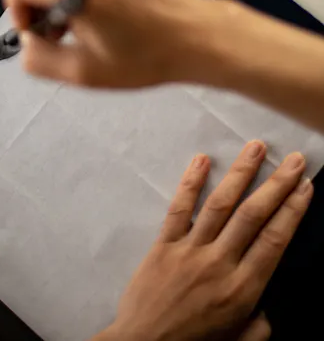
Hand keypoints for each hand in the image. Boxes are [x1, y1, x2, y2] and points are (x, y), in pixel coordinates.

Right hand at [3, 0, 224, 87]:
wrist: (197, 35)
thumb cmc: (144, 60)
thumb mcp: (84, 73)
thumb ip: (39, 58)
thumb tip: (26, 38)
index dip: (15, 2)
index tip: (37, 27)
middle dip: (41, 4)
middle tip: (65, 34)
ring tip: (91, 22)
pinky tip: (107, 6)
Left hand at [93, 141, 312, 340]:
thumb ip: (258, 327)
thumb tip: (271, 310)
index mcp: (242, 290)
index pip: (274, 241)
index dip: (292, 211)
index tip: (305, 187)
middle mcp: (219, 264)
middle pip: (252, 216)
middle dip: (277, 184)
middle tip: (293, 159)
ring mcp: (190, 251)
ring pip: (220, 204)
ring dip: (241, 173)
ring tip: (256, 146)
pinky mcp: (163, 245)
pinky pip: (179, 208)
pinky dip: (190, 182)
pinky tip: (202, 159)